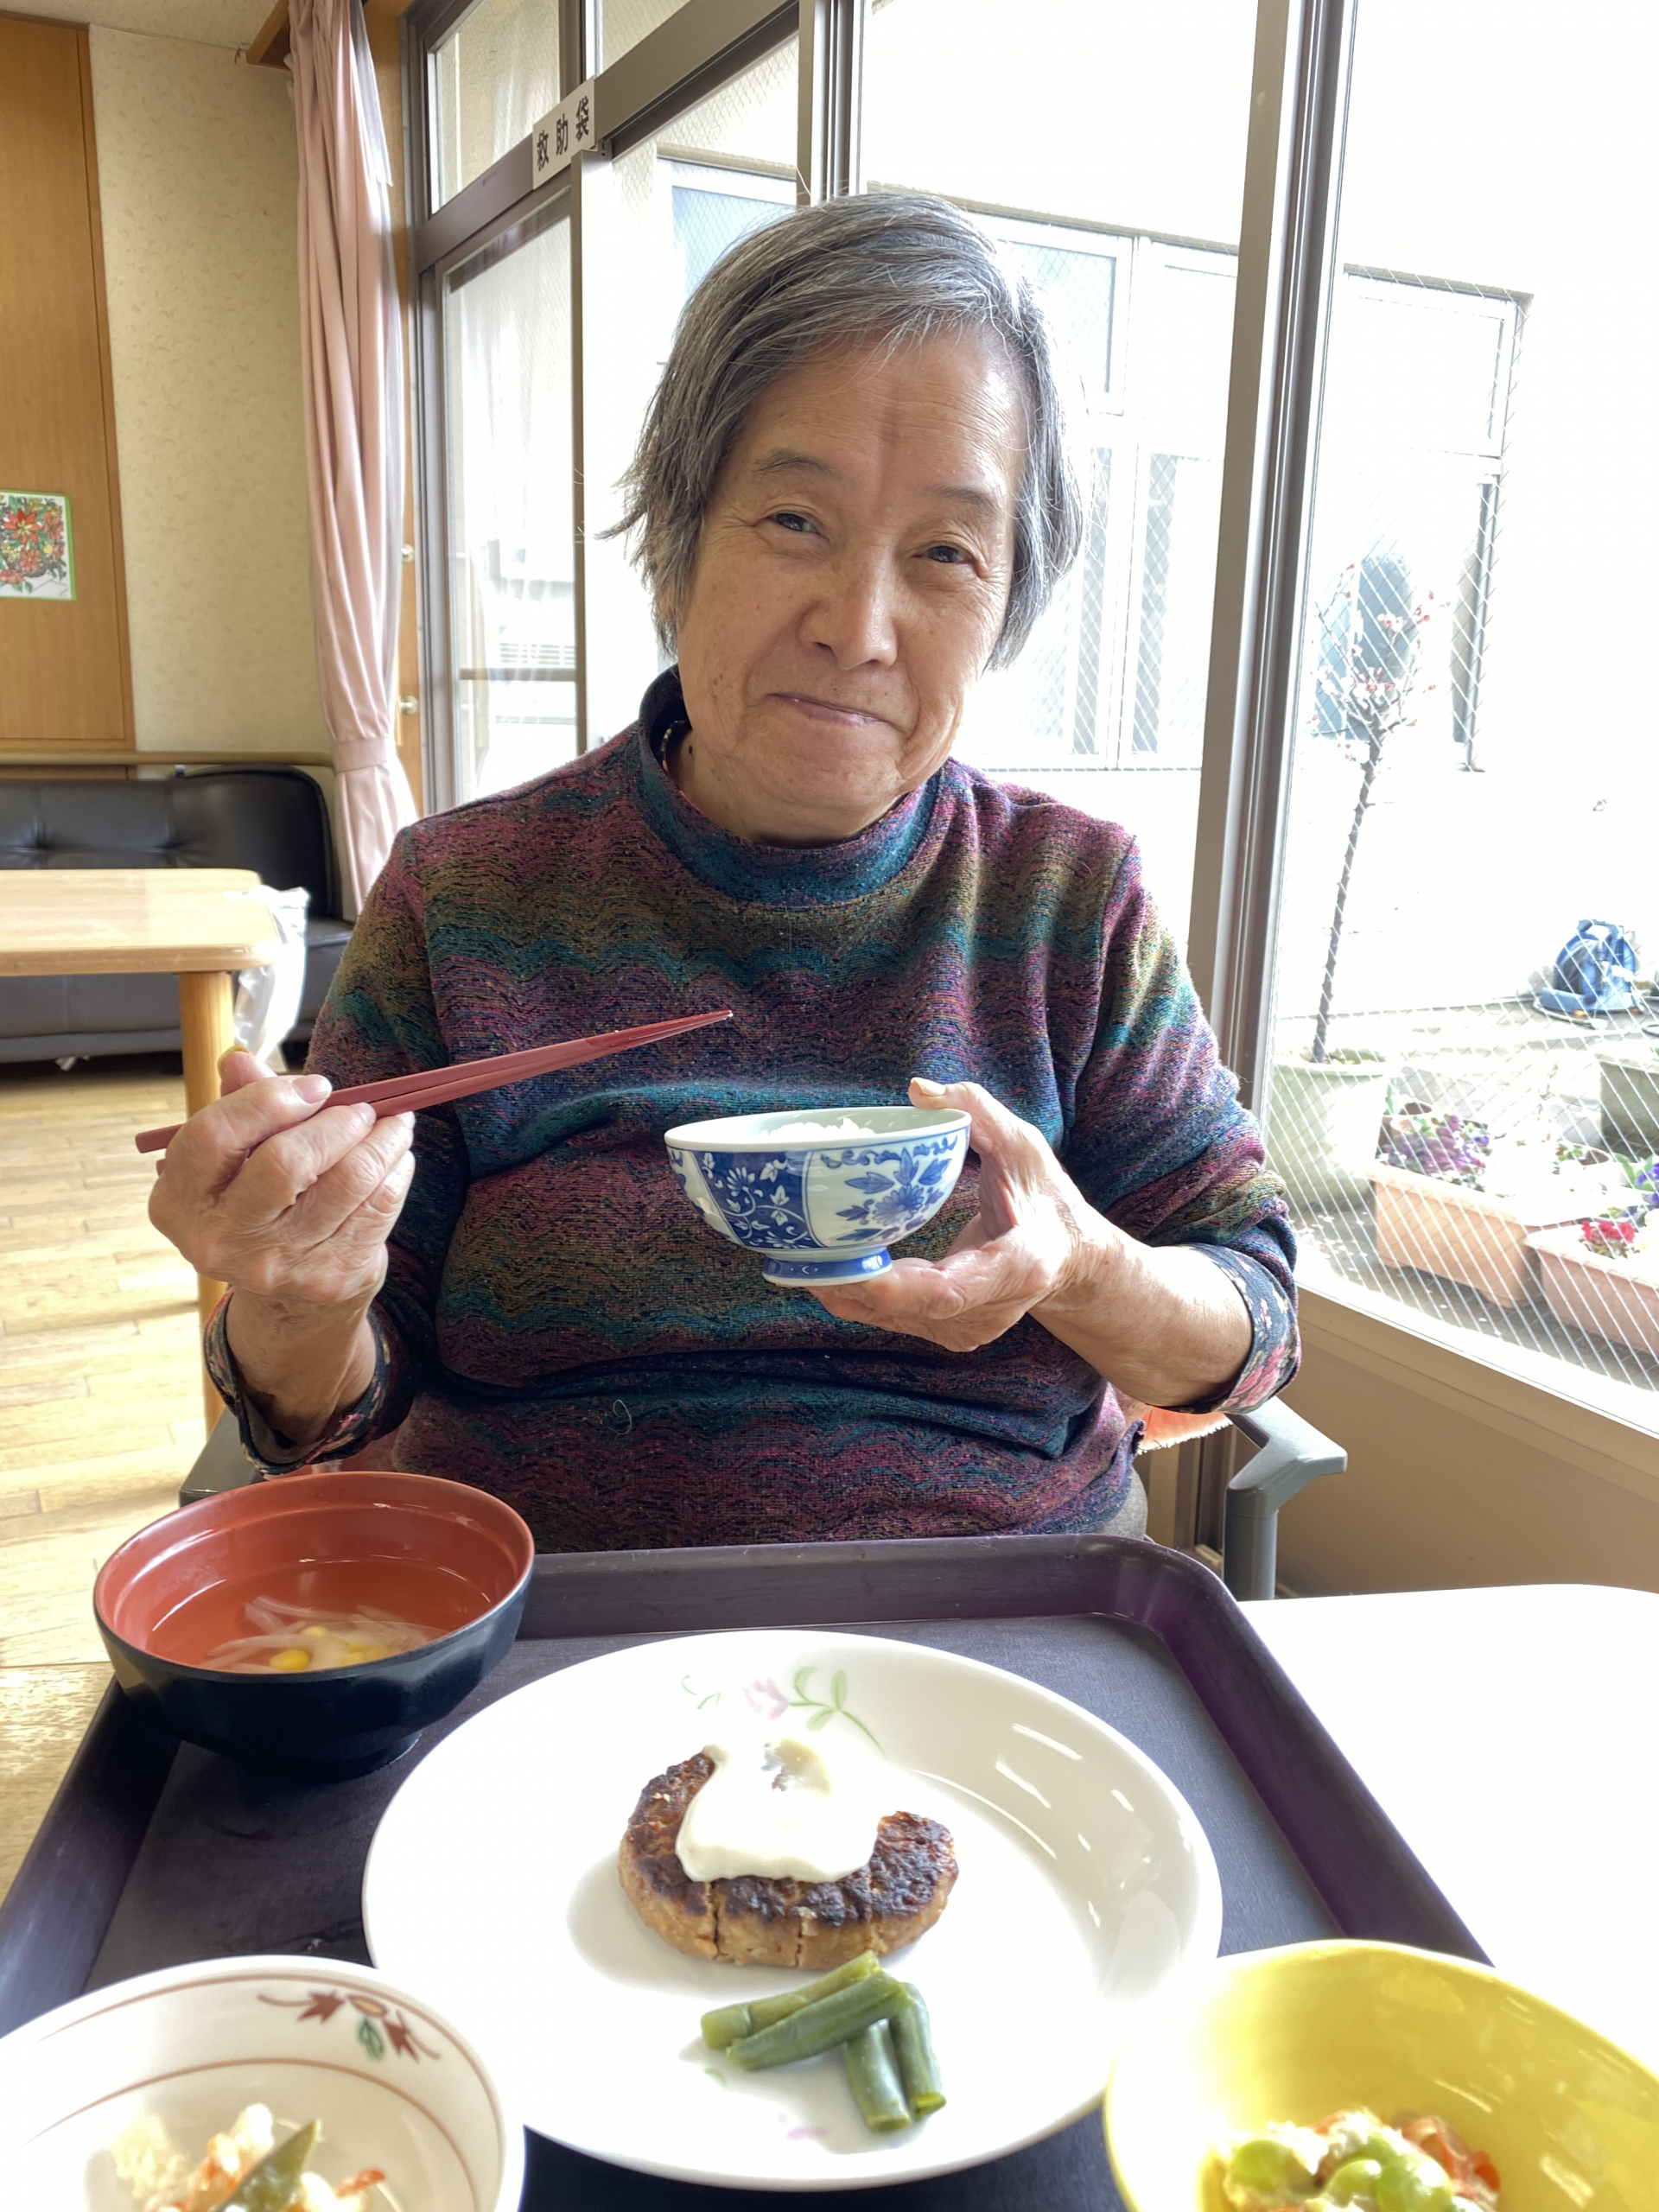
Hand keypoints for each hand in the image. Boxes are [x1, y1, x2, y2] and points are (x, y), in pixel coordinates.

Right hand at [149, 1049, 415, 1310]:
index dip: (269, 1100)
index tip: (315, 1086)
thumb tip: (239, 1060)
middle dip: (337, 1123)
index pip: (214, 1136)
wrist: (287, 1300)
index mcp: (178, 1201)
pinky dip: (395, 1172)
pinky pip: (377, 1208)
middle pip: (285, 1162)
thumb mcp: (234, 1159)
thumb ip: (239, 1105)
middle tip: (363, 1108)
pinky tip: (396, 1158)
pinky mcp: (327, 1279)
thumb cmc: (259, 1203)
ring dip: (382, 1141)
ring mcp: (275, 1266)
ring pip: (346, 1182)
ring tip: (394, 1122)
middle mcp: (218, 1240)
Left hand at [806, 1078, 1106, 1351]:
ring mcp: (969, 1329)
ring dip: (845, 1291)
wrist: (1070, 1258)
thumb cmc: (1046, 1198)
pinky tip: (826, 1268)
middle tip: (796, 1255)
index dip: (896, 1287)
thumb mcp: (1022, 1144)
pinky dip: (859, 1295)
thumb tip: (916, 1089)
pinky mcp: (950, 1333)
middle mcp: (990, 1310)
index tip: (852, 1272)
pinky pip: (895, 1318)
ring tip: (796, 1258)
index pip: (949, 1290)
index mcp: (1016, 1266)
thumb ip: (976, 1111)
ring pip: (894, 1317)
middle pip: (909, 1307)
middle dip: (850, 1284)